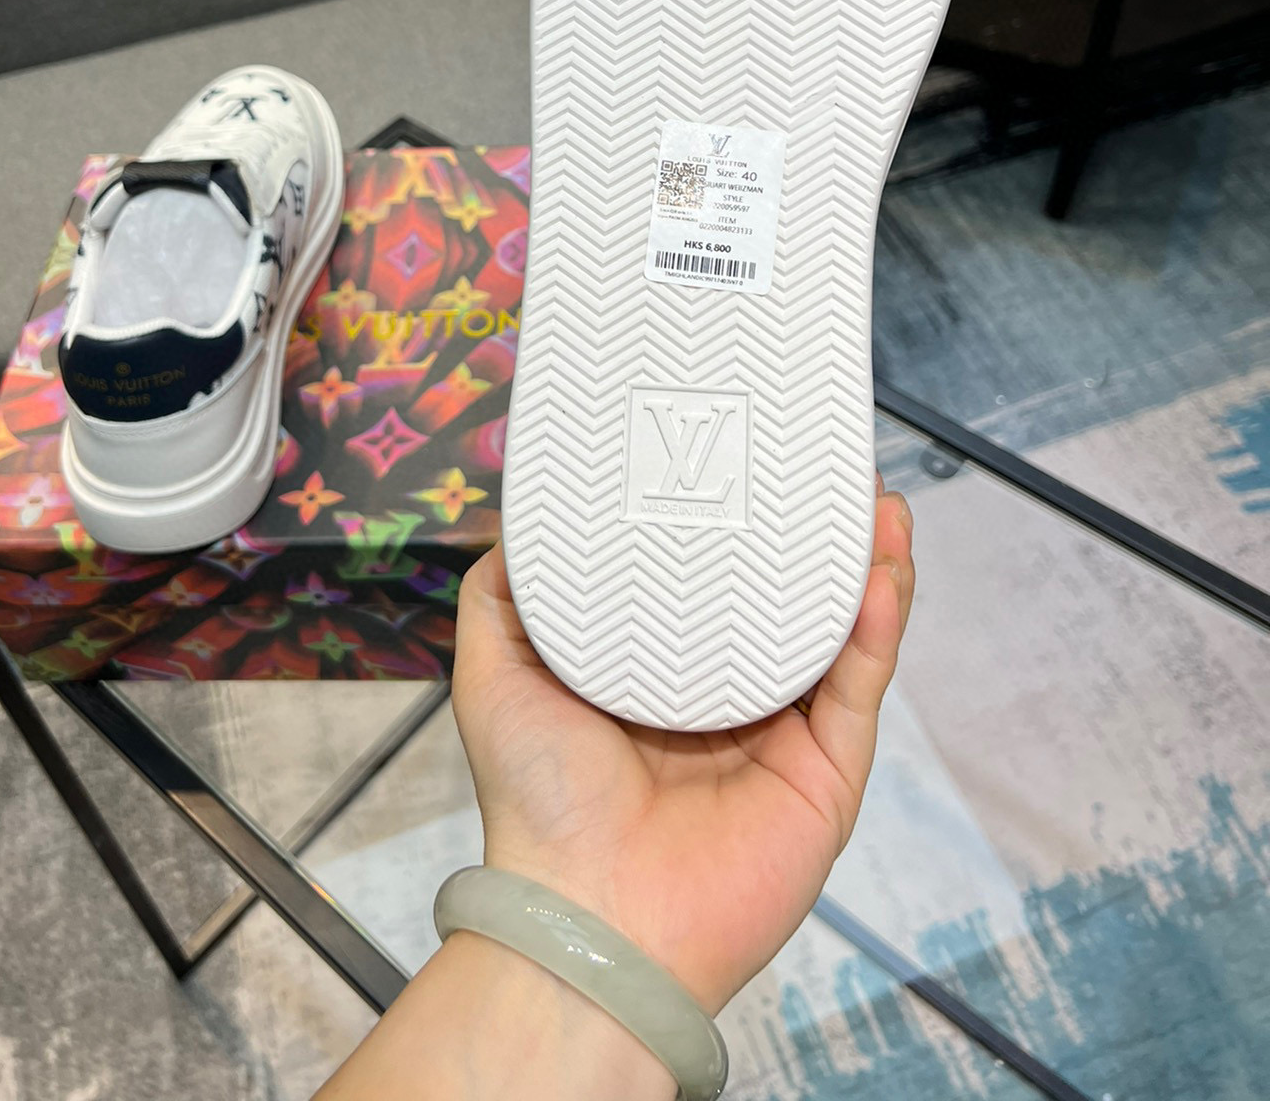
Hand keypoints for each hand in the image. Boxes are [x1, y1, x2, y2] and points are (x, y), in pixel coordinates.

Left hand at [451, 482, 913, 1014]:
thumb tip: (527, 520)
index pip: (708, 584)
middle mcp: (724, 700)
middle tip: (831, 470)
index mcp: (657, 674)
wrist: (589, 914)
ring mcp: (780, 738)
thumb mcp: (496, 674)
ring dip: (865, 566)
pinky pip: (857, 688)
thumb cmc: (538, 803)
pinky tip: (878, 574)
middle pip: (785, 601)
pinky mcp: (824, 777)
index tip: (748, 461)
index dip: (734, 524)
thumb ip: (505, 596)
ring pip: (837, 634)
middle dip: (815, 534)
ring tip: (875, 504)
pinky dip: (875, 629)